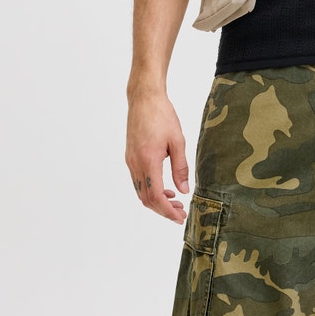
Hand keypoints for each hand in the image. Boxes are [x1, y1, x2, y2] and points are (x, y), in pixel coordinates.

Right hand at [125, 93, 189, 223]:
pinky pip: (138, 181)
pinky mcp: (130, 156)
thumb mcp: (177, 140)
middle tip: (180, 212)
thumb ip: (180, 167)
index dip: (167, 211)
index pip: (155, 197)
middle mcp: (135, 164)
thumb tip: (184, 190)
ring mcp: (130, 161)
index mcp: (148, 161)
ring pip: (141, 191)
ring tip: (174, 201)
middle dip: (162, 209)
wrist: (144, 98)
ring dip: (156, 200)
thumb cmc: (162, 115)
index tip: (179, 217)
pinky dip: (150, 189)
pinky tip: (164, 186)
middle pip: (146, 198)